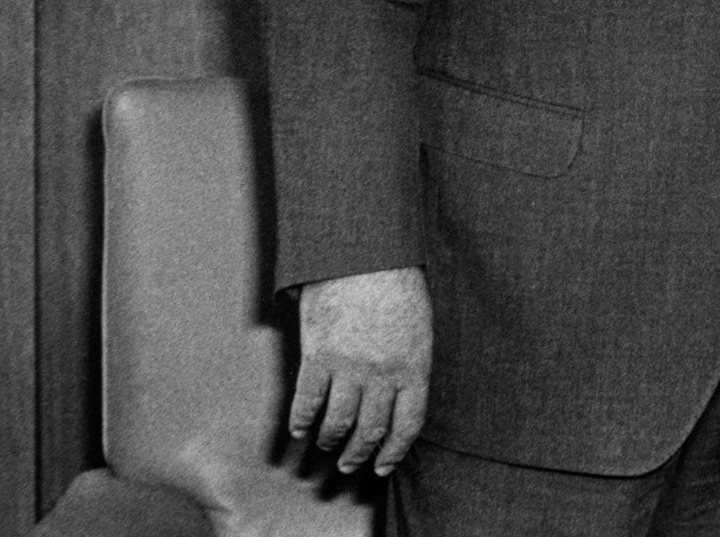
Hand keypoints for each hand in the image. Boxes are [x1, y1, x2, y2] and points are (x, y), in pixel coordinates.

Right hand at [291, 265, 432, 475]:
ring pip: (337, 422)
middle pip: (370, 430)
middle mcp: (382, 373)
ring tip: (325, 447)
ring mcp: (349, 366)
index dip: (394, 451)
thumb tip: (399, 397)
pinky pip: (307, 401)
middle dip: (359, 454)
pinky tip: (300, 429)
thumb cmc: (398, 283)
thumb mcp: (419, 326)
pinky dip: (302, 421)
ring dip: (330, 441)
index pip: (407, 424)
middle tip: (349, 464)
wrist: (366, 252)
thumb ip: (411, 363)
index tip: (383, 467)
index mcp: (414, 365)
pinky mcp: (317, 355)